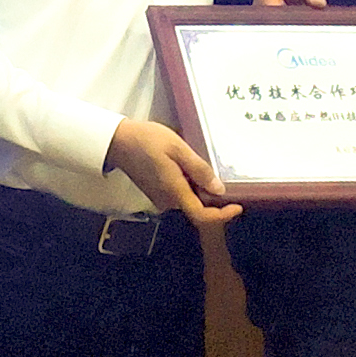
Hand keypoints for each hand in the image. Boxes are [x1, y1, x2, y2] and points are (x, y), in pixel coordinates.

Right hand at [104, 118, 239, 225]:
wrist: (118, 140)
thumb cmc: (147, 140)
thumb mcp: (178, 148)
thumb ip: (199, 170)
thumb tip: (219, 190)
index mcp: (175, 192)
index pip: (202, 216)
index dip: (222, 215)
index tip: (238, 206)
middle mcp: (168, 200)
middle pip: (197, 206)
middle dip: (210, 193)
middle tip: (216, 168)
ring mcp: (160, 198)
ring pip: (188, 198)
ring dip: (197, 185)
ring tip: (194, 159)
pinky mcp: (156, 192)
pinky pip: (178, 193)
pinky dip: (187, 183)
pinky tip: (183, 163)